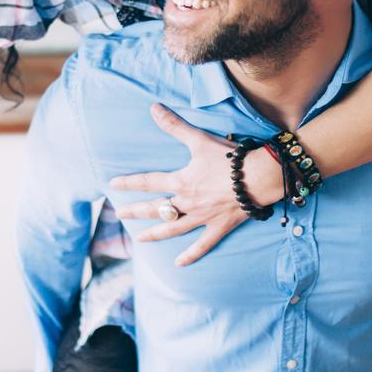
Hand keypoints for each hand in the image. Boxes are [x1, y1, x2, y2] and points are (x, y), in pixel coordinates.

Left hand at [110, 104, 282, 266]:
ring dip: (155, 234)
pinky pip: (202, 244)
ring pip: (173, 229)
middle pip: (156, 208)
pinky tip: (179, 264)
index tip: (113, 184)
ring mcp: (202, 217)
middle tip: (119, 214)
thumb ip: (175, 126)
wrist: (259, 176)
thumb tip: (153, 108)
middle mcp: (187, 202)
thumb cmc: (230, 157)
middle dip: (136, 211)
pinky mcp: (219, 226)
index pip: (148, 182)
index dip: (129, 182)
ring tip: (140, 239)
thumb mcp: (199, 139)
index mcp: (181, 181)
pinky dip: (191, 255)